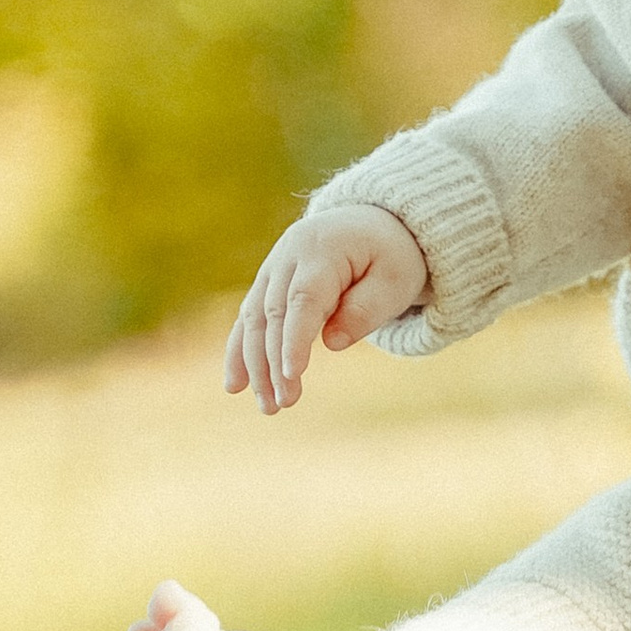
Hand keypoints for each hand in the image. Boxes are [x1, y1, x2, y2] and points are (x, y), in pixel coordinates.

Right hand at [224, 204, 429, 411]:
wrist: (371, 223)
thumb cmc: (389, 256)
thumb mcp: (395, 279)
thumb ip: (366, 309)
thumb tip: (331, 343)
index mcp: (323, 249)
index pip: (304, 299)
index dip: (294, 338)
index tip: (291, 375)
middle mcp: (289, 253)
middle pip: (274, 312)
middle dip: (274, 361)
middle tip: (284, 404)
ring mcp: (273, 267)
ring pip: (254, 318)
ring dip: (255, 364)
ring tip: (267, 406)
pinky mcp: (267, 283)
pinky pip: (248, 318)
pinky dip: (239, 351)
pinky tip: (235, 385)